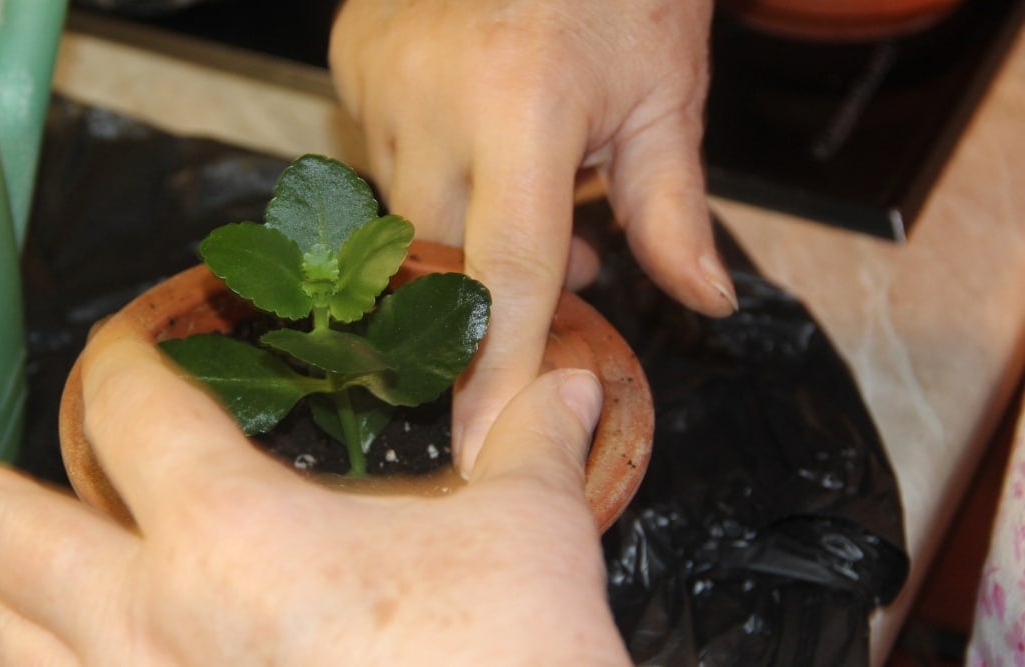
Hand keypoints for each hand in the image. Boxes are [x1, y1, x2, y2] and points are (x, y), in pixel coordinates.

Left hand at [0, 335, 631, 665]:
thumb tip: (557, 378)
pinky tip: (2, 664)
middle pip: (6, 535)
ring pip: (0, 641)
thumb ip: (530, 443)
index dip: (125, 356)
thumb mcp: (532, 537)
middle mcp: (158, 624)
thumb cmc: (507, 659)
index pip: (138, 411)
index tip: (131, 340)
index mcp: (236, 538)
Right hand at [330, 0, 736, 470]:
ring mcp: (379, 73)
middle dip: (490, 285)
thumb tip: (703, 303)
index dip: (493, 367)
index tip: (475, 443)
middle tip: (565, 258)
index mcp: (527, 101)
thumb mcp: (667, 94)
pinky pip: (378, 155)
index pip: (504, 269)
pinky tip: (472, 129)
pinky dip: (428, 171)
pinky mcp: (350, 58)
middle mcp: (433, 93)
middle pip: (442, 255)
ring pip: (405, 211)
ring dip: (460, 225)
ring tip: (528, 176)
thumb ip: (672, 210)